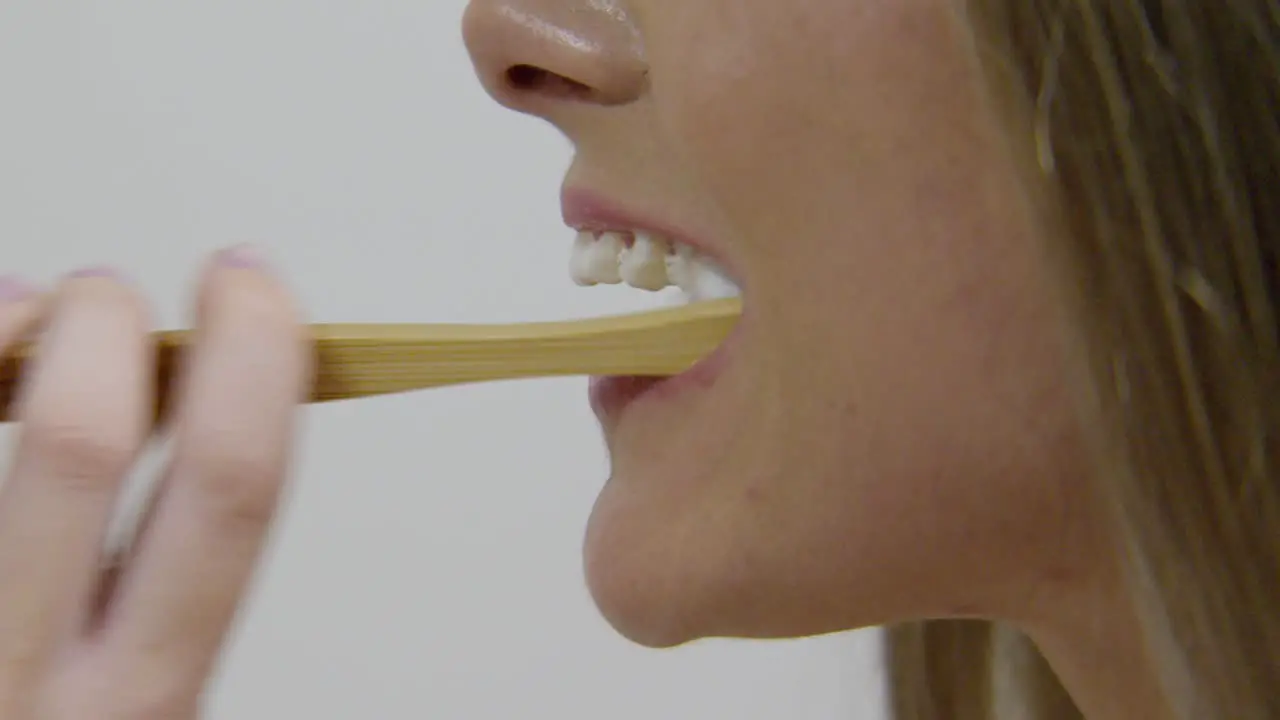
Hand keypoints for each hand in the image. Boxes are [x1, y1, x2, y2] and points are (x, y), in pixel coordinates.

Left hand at [0, 248, 309, 717]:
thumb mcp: (135, 702)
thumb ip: (168, 578)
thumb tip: (186, 393)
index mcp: (137, 702)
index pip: (228, 491)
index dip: (256, 357)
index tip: (252, 287)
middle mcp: (15, 682)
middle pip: (76, 439)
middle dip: (107, 322)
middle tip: (111, 300)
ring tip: (16, 321)